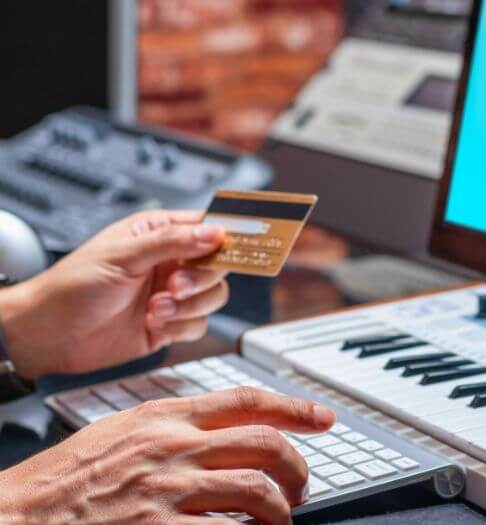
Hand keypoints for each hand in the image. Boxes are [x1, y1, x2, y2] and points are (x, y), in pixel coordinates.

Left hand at [0, 210, 228, 377]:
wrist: (50, 335)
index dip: (228, 234)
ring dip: (189, 305)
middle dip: (201, 278)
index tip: (248, 243)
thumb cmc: (73, 286)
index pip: (206, 226)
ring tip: (157, 307)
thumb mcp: (123, 255)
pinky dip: (181, 326)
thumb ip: (172, 242)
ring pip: (213, 296)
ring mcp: (172, 294)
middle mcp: (170, 262)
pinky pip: (199, 324)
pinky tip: (154, 323)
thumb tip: (214, 232)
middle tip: (175, 285)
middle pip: (217, 264)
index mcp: (158, 233)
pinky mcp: (170, 324)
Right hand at [0, 387, 336, 524]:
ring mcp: (168, 489)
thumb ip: (174, 423)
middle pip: (263, 444)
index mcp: (165, 415)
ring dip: (282, 508)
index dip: (294, 407)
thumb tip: (223, 427)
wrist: (18, 515)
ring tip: (283, 518)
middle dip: (297, 465)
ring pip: (257, 490)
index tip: (324, 417)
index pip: (247, 400)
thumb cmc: (68, 476)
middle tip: (303, 484)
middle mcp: (173, 446)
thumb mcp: (123, 429)